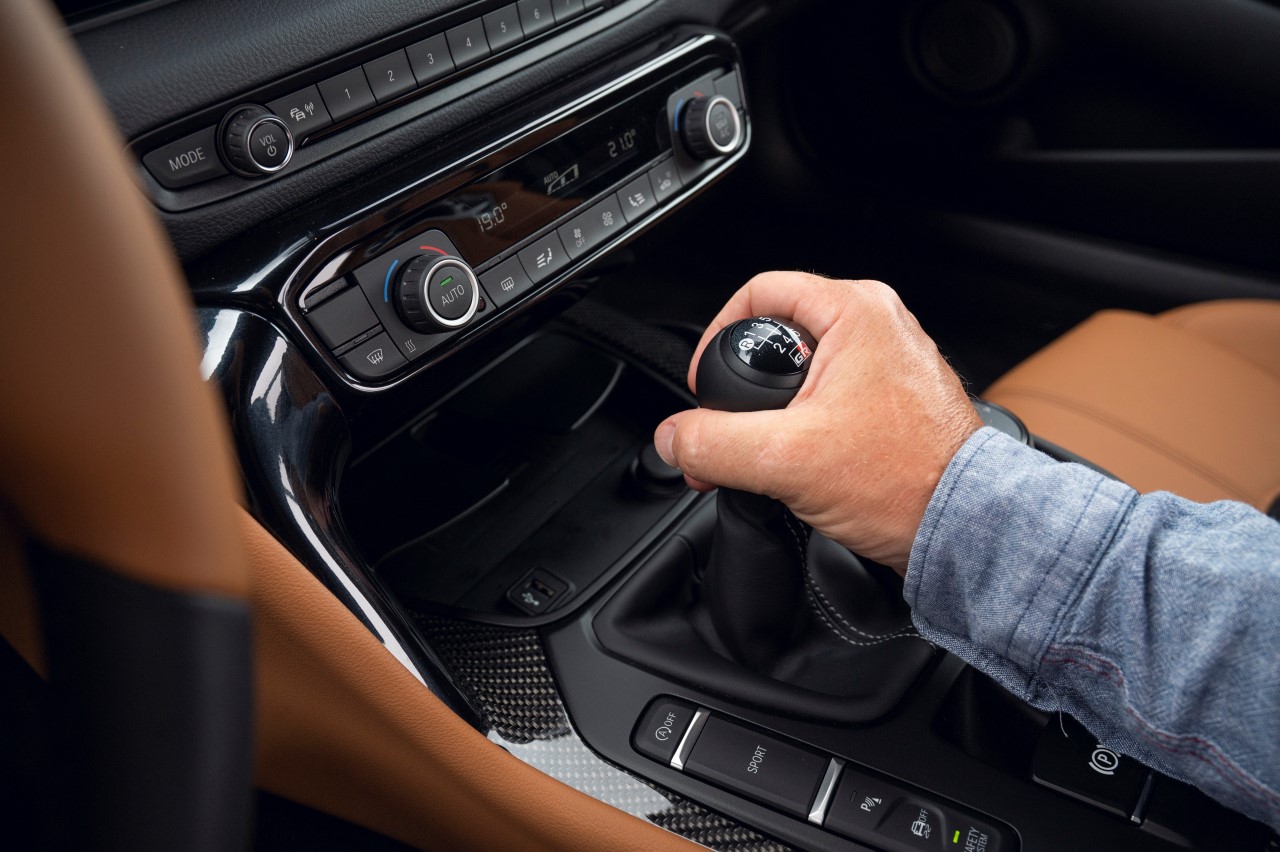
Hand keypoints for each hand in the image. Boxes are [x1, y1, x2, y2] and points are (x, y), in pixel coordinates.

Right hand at [654, 272, 980, 571]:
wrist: (961, 529)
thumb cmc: (907, 481)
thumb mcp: (786, 459)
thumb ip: (714, 443)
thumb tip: (673, 438)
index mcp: (857, 311)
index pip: (760, 292)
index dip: (717, 337)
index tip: (707, 387)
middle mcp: (879, 326)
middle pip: (777, 337)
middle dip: (740, 392)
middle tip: (725, 434)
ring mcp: (889, 363)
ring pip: (801, 375)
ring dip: (767, 418)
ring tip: (758, 460)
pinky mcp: (893, 401)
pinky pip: (828, 400)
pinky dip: (800, 429)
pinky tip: (790, 468)